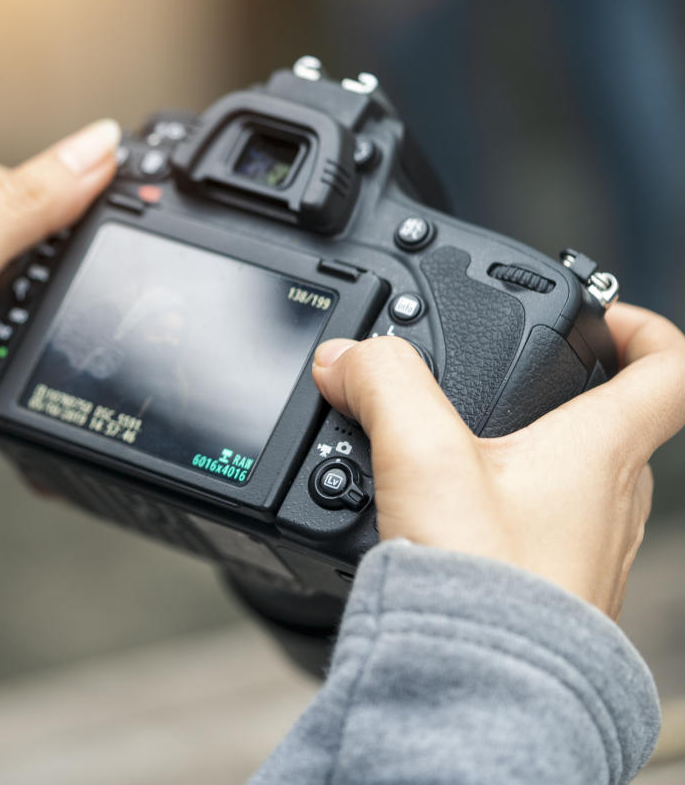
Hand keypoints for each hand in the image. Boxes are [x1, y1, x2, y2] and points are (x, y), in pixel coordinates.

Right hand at [311, 303, 684, 618]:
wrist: (485, 687)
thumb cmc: (485, 582)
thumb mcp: (423, 457)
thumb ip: (384, 386)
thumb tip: (349, 356)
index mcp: (600, 450)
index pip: (668, 367)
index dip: (641, 326)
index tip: (599, 315)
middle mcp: (611, 499)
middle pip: (614, 422)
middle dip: (561, 393)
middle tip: (504, 385)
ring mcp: (591, 551)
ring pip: (578, 479)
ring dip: (530, 455)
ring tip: (459, 454)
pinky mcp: (556, 591)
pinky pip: (545, 531)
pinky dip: (506, 510)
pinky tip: (449, 520)